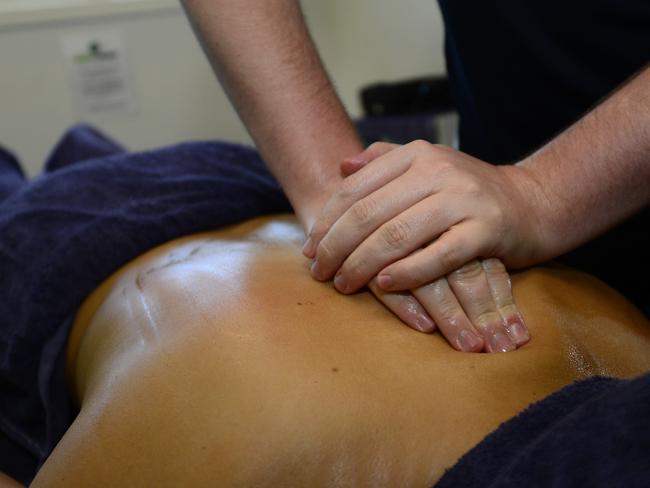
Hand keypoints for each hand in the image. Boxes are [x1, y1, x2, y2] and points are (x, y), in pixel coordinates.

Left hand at [302, 142, 529, 351]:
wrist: (533, 202)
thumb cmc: (469, 191)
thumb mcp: (428, 164)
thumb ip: (385, 160)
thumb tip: (343, 167)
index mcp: (416, 155)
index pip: (356, 189)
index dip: (327, 221)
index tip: (309, 248)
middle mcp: (437, 171)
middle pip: (369, 214)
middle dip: (336, 247)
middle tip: (319, 272)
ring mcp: (463, 199)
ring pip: (397, 236)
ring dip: (362, 264)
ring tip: (344, 284)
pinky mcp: (486, 230)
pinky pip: (437, 256)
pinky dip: (406, 273)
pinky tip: (384, 286)